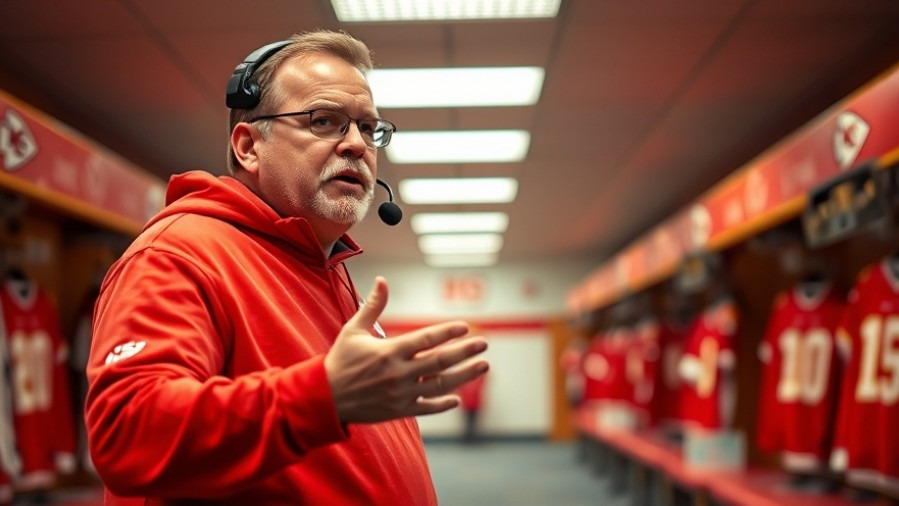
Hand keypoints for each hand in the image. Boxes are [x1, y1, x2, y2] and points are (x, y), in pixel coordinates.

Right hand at [324, 277, 489, 423]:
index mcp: (390, 351)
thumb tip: (382, 280)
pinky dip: (443, 403)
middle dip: (465, 351)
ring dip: (464, 375)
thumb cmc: (340, 360)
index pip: (427, 339)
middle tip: (484, 344)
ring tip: (483, 366)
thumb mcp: (353, 330)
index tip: (465, 327)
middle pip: (440, 361)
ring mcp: (402, 393)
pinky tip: (456, 399)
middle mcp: (399, 373)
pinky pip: (427, 407)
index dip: (448, 332)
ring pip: (440, 384)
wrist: (325, 397)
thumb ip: (372, 306)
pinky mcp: (399, 409)